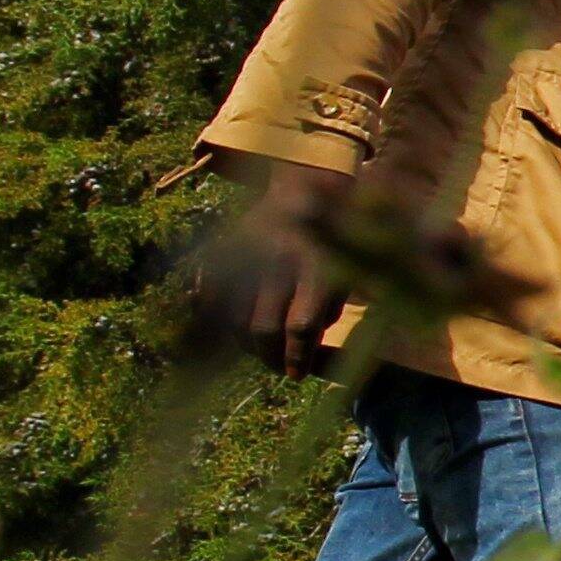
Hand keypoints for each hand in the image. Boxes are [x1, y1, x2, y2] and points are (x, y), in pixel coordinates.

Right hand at [197, 162, 353, 376]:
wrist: (305, 184)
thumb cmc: (335, 238)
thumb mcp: (349, 271)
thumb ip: (330, 312)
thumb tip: (305, 355)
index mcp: (318, 268)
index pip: (300, 326)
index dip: (296, 357)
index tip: (296, 375)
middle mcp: (280, 262)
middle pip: (263, 326)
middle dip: (268, 356)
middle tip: (277, 367)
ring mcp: (249, 254)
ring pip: (234, 315)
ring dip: (243, 343)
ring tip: (258, 351)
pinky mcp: (226, 248)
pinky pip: (210, 293)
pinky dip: (214, 317)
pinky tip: (227, 330)